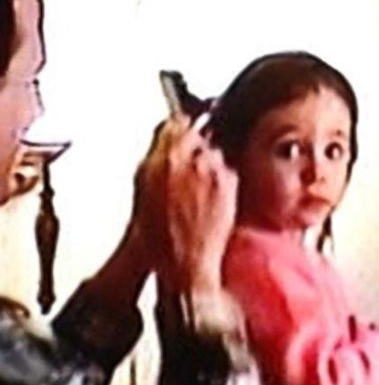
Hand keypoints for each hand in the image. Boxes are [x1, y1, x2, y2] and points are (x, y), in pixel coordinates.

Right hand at [132, 115, 235, 293]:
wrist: (186, 260)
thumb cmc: (160, 236)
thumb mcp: (143, 192)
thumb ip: (154, 161)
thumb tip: (162, 143)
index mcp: (161, 160)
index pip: (173, 124)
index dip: (176, 128)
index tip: (178, 129)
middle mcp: (189, 160)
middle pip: (196, 134)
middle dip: (192, 144)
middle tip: (188, 164)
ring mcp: (212, 169)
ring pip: (213, 150)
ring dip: (207, 161)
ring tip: (198, 187)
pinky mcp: (230, 182)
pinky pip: (226, 168)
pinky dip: (219, 177)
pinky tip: (210, 197)